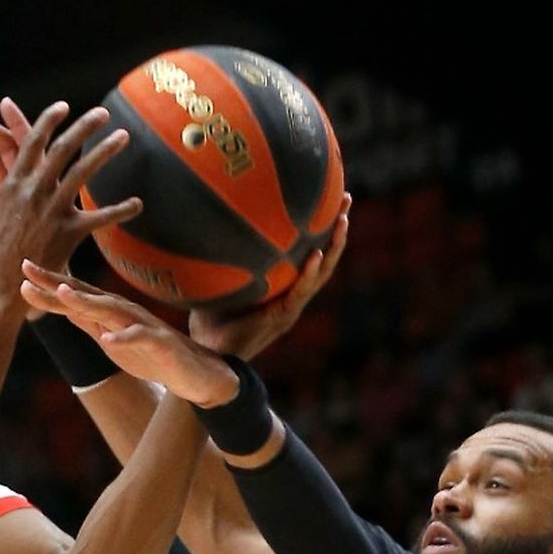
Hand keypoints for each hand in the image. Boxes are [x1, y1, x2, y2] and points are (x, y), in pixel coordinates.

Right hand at [0, 101, 139, 295]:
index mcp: (13, 183)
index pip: (33, 141)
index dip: (49, 120)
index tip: (64, 107)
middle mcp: (35, 191)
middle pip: (64, 148)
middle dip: (84, 126)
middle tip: (103, 112)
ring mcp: (52, 211)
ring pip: (83, 172)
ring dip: (105, 151)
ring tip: (123, 136)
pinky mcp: (67, 234)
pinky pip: (99, 220)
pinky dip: (119, 211)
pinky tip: (137, 204)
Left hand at [19, 263, 239, 405]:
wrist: (192, 373)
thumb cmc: (150, 354)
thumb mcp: (110, 338)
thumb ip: (87, 322)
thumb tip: (59, 306)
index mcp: (109, 311)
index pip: (73, 294)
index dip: (47, 284)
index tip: (21, 271)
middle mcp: (122, 311)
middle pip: (85, 294)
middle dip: (56, 282)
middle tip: (27, 268)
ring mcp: (140, 324)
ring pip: (110, 310)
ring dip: (87, 301)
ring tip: (63, 293)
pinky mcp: (158, 342)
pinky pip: (139, 338)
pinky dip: (123, 338)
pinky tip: (107, 340)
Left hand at [189, 199, 350, 360]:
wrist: (208, 356)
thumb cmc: (208, 318)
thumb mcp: (216, 279)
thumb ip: (221, 253)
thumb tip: (207, 215)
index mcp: (282, 286)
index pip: (308, 251)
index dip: (320, 228)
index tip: (328, 197)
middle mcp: (291, 295)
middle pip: (323, 257)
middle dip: (336, 228)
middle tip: (345, 197)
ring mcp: (289, 308)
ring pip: (320, 275)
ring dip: (333, 248)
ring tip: (342, 221)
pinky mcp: (281, 319)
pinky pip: (299, 293)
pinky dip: (308, 274)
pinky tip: (316, 255)